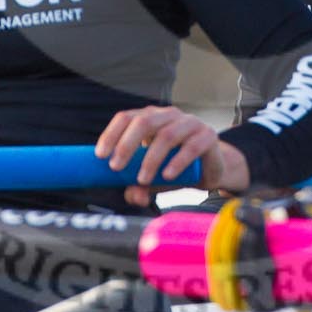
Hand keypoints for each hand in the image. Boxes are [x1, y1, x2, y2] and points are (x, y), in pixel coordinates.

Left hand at [95, 106, 247, 207]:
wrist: (210, 169)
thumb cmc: (175, 167)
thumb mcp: (153, 177)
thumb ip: (139, 186)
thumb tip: (131, 195)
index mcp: (151, 118)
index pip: (126, 118)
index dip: (111, 134)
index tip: (100, 156)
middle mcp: (169, 116)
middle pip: (144, 121)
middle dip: (126, 145)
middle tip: (116, 167)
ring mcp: (189, 123)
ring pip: (166, 135)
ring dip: (151, 159)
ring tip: (143, 179)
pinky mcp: (207, 135)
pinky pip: (191, 146)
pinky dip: (177, 162)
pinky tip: (168, 175)